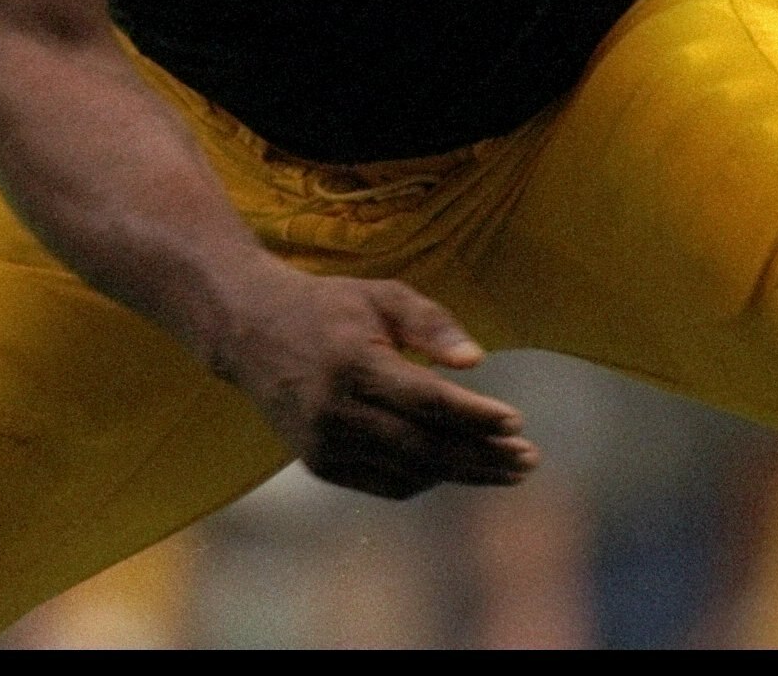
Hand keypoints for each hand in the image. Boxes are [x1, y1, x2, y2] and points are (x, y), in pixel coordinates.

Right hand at [211, 268, 539, 499]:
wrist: (249, 330)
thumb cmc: (328, 307)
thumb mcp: (380, 295)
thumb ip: (431, 323)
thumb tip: (477, 360)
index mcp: (352, 362)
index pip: (427, 401)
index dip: (475, 416)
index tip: (518, 422)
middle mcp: (334, 409)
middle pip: (423, 446)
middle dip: (482, 457)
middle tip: (528, 461)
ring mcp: (322, 443)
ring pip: (408, 471)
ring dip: (462, 474)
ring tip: (505, 470)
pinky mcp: (318, 463)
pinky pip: (385, 483)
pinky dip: (425, 478)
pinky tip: (454, 467)